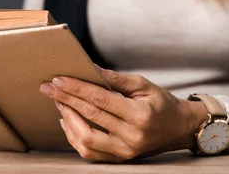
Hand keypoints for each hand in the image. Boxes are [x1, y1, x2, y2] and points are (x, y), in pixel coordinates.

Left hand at [39, 66, 207, 161]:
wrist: (179, 128)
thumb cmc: (161, 103)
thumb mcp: (143, 85)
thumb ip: (116, 79)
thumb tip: (89, 69)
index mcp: (140, 115)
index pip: (101, 99)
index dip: (78, 88)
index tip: (59, 79)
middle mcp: (132, 136)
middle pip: (91, 116)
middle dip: (66, 99)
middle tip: (48, 87)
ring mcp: (125, 151)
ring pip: (86, 139)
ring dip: (68, 120)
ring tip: (59, 103)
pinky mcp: (120, 159)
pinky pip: (90, 152)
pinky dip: (75, 137)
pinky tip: (68, 121)